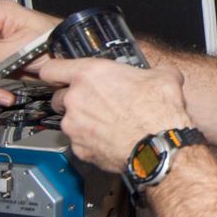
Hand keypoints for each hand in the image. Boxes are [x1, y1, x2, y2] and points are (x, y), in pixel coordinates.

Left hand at [39, 58, 189, 172]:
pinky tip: (111, 139)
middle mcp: (76, 99)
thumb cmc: (158, 112)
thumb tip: (160, 74)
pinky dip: (91, 141)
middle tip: (96, 101)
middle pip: (59, 96)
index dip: (54, 70)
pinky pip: (79, 142)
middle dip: (74, 99)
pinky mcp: (79, 149)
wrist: (159, 148)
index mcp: (90, 75)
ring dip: (83, 121)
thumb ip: (152, 72)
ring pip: (69, 121)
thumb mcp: (164, 77)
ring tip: (108, 123)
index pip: (52, 68)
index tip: (58, 74)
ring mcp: (75, 126)